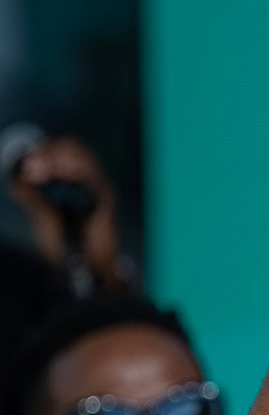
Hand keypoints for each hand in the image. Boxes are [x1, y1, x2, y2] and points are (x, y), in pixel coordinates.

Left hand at [11, 134, 120, 281]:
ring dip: (61, 159)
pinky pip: (95, 179)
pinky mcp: (107, 200)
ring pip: (84, 157)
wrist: (86, 267)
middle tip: (34, 165)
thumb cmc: (67, 244)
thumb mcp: (41, 216)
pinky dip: (79, 173)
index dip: (43, 150)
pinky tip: (63, 175)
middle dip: (50, 151)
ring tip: (43, 170)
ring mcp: (97, 188)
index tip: (29, 164)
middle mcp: (85, 179)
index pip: (59, 149)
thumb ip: (30, 197)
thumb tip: (16, 176)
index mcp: (69, 179)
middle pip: (72, 147)